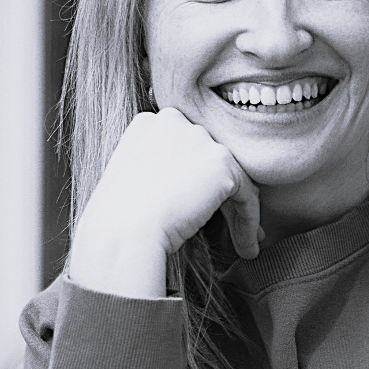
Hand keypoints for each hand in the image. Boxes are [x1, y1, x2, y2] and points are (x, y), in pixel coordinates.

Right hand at [68, 108, 261, 297]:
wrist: (123, 232)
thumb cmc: (119, 220)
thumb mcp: (132, 180)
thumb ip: (158, 169)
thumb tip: (190, 187)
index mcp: (149, 124)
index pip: (185, 150)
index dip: (196, 182)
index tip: (199, 210)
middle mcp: (175, 121)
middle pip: (210, 160)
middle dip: (221, 196)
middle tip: (231, 226)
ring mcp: (199, 138)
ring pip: (231, 177)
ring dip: (239, 213)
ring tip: (244, 244)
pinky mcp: (221, 162)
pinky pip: (247, 194)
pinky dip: (249, 221)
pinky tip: (247, 247)